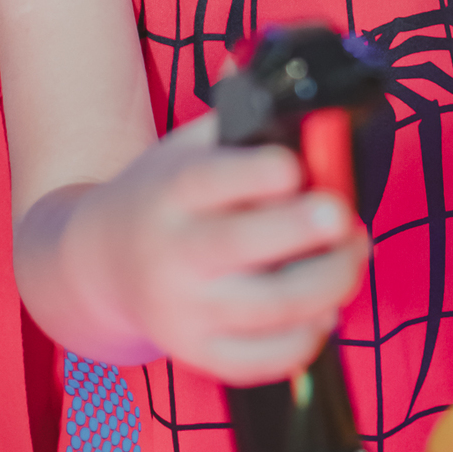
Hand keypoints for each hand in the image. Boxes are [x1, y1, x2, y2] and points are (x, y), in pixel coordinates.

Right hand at [57, 111, 370, 383]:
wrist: (100, 261)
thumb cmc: (164, 194)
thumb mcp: (187, 146)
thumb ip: (243, 120)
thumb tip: (302, 91)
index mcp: (170, 191)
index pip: (209, 181)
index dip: (258, 173)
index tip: (295, 167)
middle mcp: (172, 252)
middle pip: (243, 245)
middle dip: (306, 230)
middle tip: (343, 215)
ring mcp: (183, 309)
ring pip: (269, 308)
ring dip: (330, 281)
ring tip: (352, 252)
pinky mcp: (198, 352)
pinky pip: (262, 360)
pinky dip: (307, 338)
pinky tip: (325, 309)